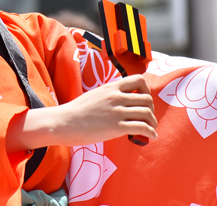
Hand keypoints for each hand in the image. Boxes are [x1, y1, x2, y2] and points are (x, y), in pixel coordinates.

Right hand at [7, 75, 156, 150]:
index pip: (139, 79)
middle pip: (147, 99)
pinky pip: (142, 127)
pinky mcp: (116, 127)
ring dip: (152, 122)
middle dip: (151, 110)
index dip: (146, 90)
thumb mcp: (95, 95)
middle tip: (147, 118)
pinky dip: (150, 132)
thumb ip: (109, 96)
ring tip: (150, 128)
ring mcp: (117, 111)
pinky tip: (150, 137)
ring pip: (147, 113)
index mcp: (111, 87)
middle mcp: (116, 97)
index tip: (143, 100)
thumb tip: (120, 102)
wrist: (64, 122)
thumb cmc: (76, 111)